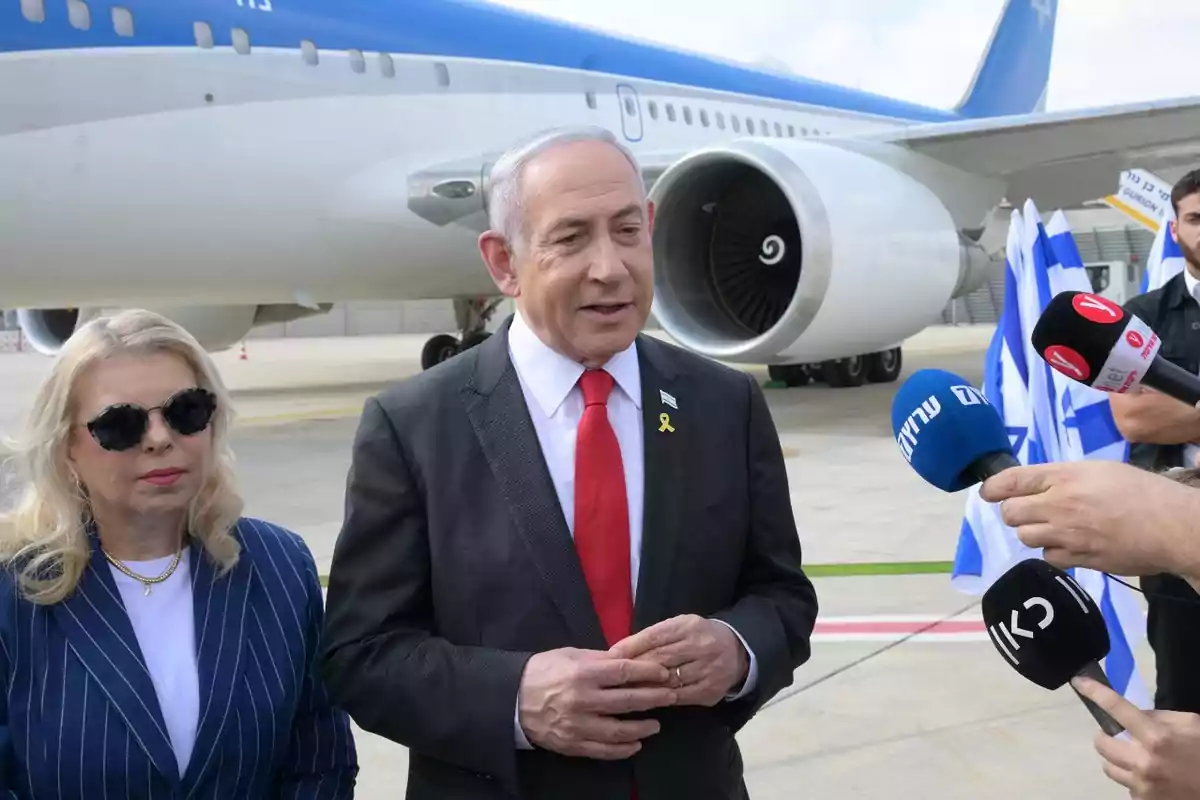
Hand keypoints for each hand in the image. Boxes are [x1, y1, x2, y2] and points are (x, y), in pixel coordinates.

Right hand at [516, 647, 676, 759]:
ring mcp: (578, 724)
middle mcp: (583, 699)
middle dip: (654, 698)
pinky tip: (636, 744)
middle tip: (672, 696)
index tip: (664, 672)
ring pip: (619, 729)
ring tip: (656, 724)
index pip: (624, 672)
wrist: (510, 699)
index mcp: (583, 672)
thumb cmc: (542, 671)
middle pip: (628, 700)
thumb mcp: (570, 655)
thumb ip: (599, 659)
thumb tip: (628, 660)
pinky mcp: (572, 744)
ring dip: (642, 727)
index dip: (648, 672)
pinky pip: (604, 750)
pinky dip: (623, 748)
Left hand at [607, 615, 747, 706]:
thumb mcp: (678, 627)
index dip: (631, 647)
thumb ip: (652, 637)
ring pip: (669, 681)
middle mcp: (700, 646)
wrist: (737, 651)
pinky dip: (662, 698)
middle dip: (634, 669)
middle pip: (660, 659)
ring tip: (624, 691)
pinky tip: (647, 700)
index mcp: (688, 626)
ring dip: (644, 687)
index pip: (655, 636)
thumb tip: (618, 651)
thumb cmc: (697, 637)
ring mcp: (708, 670)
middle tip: (612, 678)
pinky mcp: (710, 690)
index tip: (611, 656)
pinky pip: (680, 697)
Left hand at [979, 460, 1199, 578]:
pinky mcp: (1079, 560)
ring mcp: (1067, 535)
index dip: (992, 487)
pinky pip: (1049, 558)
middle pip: (1011, 513)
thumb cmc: (1140, 491)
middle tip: (1031, 511)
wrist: (1172, 526)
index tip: (988, 492)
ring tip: (1054, 528)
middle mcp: (1059, 505)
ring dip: (1034, 533)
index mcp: (1064, 477)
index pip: (1011, 481)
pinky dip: (1054, 553)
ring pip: (1026, 537)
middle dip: (1016, 512)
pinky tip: (1070, 546)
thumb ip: (1063, 477)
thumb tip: (1035, 486)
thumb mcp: (1099, 470)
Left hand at [1073, 676, 1199, 798]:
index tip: (1079, 682)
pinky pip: (1125, 786)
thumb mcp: (1192, 725)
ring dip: (1117, 759)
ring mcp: (1141, 785)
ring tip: (1136, 757)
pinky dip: (1133, 779)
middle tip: (1120, 735)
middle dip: (1107, 735)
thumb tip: (1134, 715)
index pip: (1116, 707)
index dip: (1094, 692)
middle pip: (1101, 743)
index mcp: (1157, 737)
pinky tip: (1151, 777)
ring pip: (1108, 766)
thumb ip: (1160, 717)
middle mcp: (1143, 761)